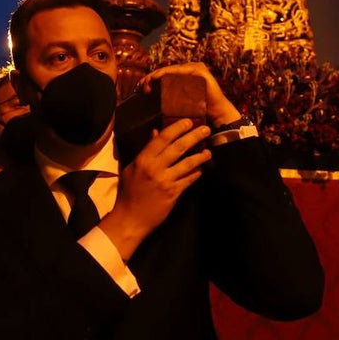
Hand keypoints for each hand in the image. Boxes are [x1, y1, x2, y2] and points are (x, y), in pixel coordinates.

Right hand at [97, 119, 211, 260]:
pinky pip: (189, 179)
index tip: (188, 121)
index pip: (163, 138)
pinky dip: (196, 173)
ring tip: (209, 151)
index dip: (177, 128)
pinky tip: (202, 169)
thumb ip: (146, 150)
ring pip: (187, 163)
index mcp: (143, 159)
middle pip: (178, 147)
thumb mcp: (133, 168)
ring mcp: (165, 180)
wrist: (130, 218)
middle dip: (194, 136)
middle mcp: (155, 167)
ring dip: (200, 156)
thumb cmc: (129, 192)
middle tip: (206, 129)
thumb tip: (156, 132)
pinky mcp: (173, 193)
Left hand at [136, 62, 241, 126]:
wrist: (216, 114)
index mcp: (186, 74)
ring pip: (170, 70)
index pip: (166, 74)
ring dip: (156, 76)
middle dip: (151, 78)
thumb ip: (170, 97)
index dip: (151, 79)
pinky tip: (157, 79)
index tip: (141, 88)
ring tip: (146, 84)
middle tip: (141, 87)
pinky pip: (178, 71)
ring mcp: (195, 67)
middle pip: (166, 71)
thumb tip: (150, 99)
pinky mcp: (199, 70)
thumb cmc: (199, 110)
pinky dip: (166, 74)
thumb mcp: (180, 102)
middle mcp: (190, 68)